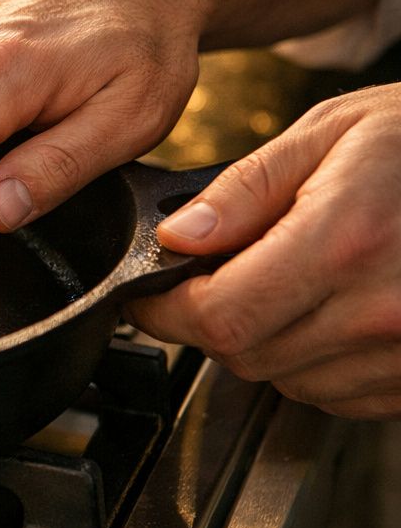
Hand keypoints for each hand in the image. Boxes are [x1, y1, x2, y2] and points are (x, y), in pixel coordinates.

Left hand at [128, 85, 400, 418]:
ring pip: (288, 382)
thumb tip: (178, 235)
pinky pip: (341, 395)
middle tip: (218, 277)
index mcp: (345, 241)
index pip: (218, 316)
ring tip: (292, 283)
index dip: (166, 311)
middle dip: (211, 322)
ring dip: (266, 344)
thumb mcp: (332, 132)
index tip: (150, 295)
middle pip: (245, 356)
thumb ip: (244, 189)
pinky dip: (318, 362)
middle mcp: (382, 309)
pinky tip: (334, 309)